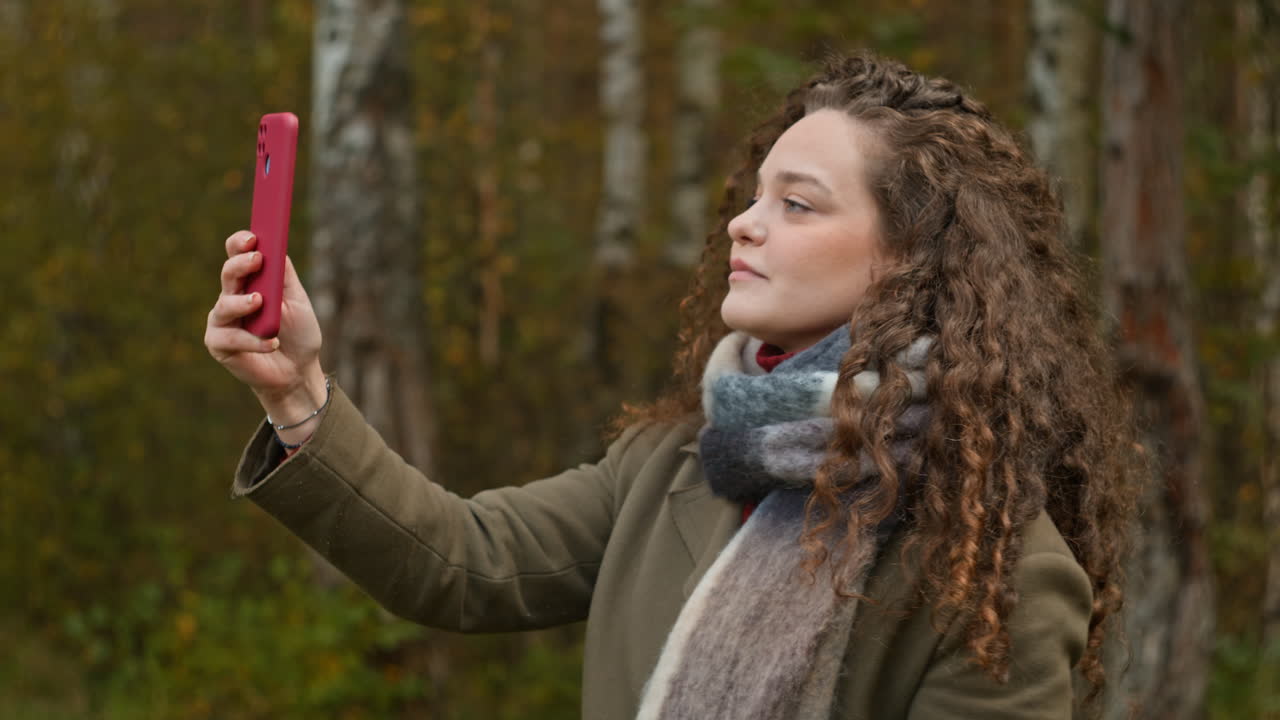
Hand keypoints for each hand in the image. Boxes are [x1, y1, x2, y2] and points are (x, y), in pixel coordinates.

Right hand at [204, 230, 325, 412]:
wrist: (299, 371)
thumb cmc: (298, 333)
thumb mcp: (297, 300)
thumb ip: (285, 276)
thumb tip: (276, 248)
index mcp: (249, 282)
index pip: (236, 255)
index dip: (240, 243)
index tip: (253, 238)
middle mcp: (231, 297)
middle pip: (228, 274)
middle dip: (240, 264)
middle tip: (257, 260)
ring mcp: (223, 321)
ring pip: (224, 304)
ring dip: (243, 302)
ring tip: (260, 303)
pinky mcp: (219, 345)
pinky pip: (230, 337)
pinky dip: (253, 340)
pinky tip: (272, 341)